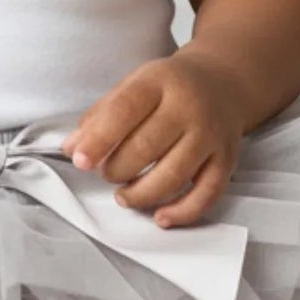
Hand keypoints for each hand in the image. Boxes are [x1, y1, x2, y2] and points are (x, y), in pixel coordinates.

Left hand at [58, 48, 245, 226]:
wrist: (222, 83)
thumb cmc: (168, 88)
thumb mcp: (134, 85)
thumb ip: (101, 115)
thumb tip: (72, 148)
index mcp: (159, 81)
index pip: (125, 110)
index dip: (99, 139)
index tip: (80, 160)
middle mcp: (189, 107)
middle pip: (147, 147)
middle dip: (117, 169)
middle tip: (105, 173)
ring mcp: (210, 135)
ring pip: (174, 175)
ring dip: (141, 194)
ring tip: (123, 196)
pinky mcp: (226, 160)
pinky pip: (206, 194)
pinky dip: (182, 212)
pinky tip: (160, 217)